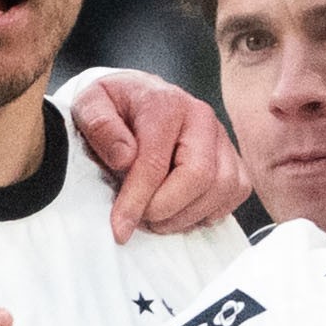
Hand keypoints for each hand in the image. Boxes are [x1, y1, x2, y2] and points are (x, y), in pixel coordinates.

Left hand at [67, 72, 250, 242]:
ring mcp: (221, 138)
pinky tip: (181, 212)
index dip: (137, 201)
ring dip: (186, 215)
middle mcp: (200, 118)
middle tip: (141, 220)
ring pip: (221, 189)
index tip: (120, 227)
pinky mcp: (232, 157)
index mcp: (165, 104)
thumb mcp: (89, 105)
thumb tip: (124, 157)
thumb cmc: (113, 107)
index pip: (156, 162)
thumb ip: (100, 126)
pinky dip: (210, 211)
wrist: (136, 98)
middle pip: (199, 177)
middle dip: (166, 210)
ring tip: (156, 218)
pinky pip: (235, 192)